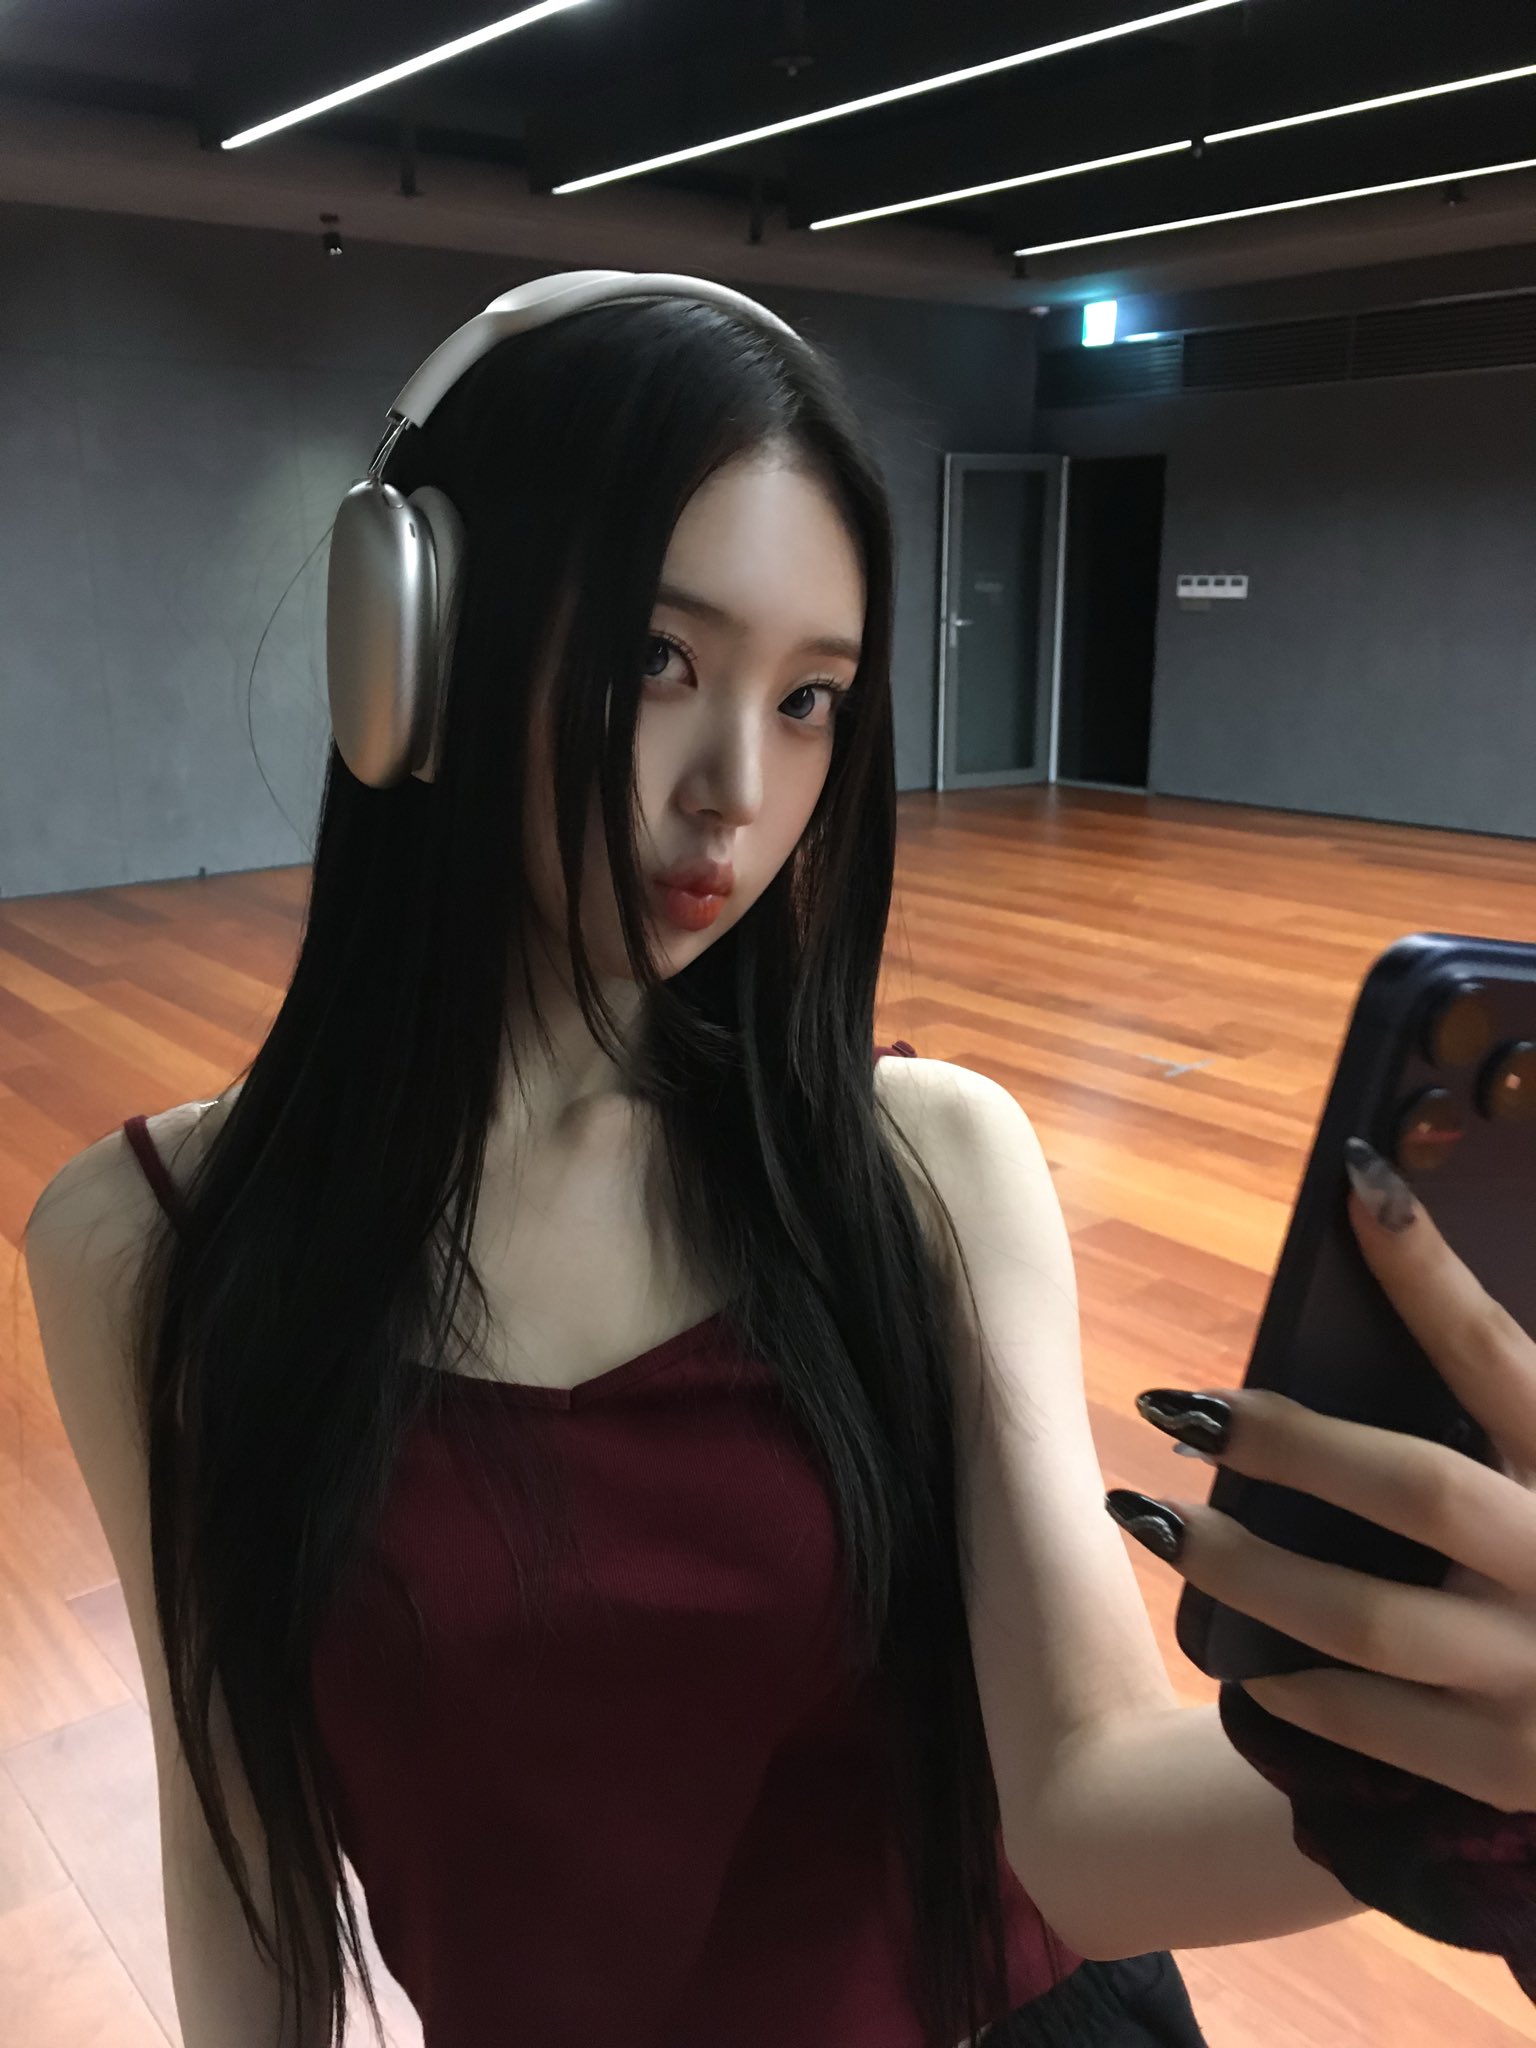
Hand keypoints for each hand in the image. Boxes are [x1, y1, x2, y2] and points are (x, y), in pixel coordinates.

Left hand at [1107, 1137, 1535, 1813]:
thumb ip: (1499, 1408)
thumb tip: (1376, 1264)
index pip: (1496, 1352)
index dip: (1427, 1266)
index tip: (1355, 1181)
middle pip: (1412, 1485)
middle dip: (1285, 1442)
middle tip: (1179, 1408)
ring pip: (1361, 1617)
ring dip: (1242, 1567)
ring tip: (1155, 1522)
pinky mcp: (1505, 1768)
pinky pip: (1372, 1723)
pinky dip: (1297, 1687)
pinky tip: (1242, 1657)